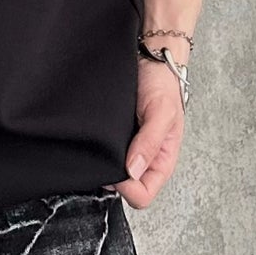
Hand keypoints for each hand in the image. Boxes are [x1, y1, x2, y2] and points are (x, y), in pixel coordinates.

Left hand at [108, 57, 184, 208]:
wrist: (150, 59)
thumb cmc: (162, 84)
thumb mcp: (162, 112)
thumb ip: (150, 142)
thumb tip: (133, 171)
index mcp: (162, 160)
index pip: (143, 195)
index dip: (127, 188)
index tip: (116, 168)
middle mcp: (144, 159)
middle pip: (124, 189)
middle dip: (110, 178)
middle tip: (101, 155)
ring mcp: (127, 150)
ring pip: (110, 173)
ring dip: (101, 164)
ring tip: (97, 144)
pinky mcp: (114, 138)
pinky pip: (101, 155)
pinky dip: (94, 151)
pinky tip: (93, 137)